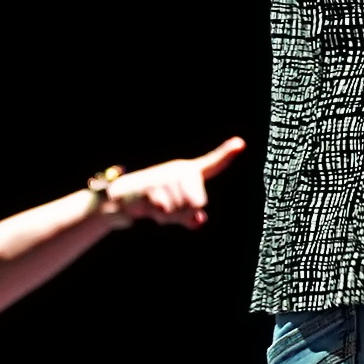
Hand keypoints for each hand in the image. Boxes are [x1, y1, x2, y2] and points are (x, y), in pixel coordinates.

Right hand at [103, 136, 245, 229]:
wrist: (122, 197)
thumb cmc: (156, 201)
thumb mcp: (177, 210)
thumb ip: (192, 217)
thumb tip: (199, 220)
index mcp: (189, 173)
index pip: (212, 164)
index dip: (226, 153)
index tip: (240, 143)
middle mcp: (179, 171)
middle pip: (197, 203)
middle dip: (183, 214)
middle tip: (167, 207)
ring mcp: (165, 177)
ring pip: (180, 209)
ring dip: (168, 216)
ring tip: (157, 206)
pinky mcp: (150, 187)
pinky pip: (164, 211)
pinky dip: (158, 215)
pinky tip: (148, 207)